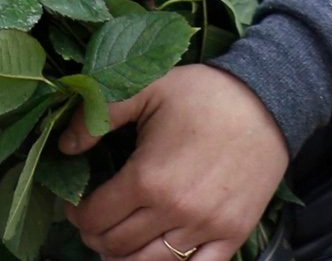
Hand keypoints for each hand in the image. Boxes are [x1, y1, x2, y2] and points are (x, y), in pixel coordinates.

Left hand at [61, 63, 286, 260]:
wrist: (268, 100)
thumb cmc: (204, 93)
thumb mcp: (148, 88)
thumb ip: (99, 115)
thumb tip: (64, 146)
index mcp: (147, 178)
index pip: (94, 217)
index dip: (76, 214)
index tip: (75, 205)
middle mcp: (174, 211)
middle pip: (116, 247)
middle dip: (95, 237)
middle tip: (93, 222)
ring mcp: (205, 228)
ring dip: (125, 258)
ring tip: (118, 242)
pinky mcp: (232, 235)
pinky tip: (157, 254)